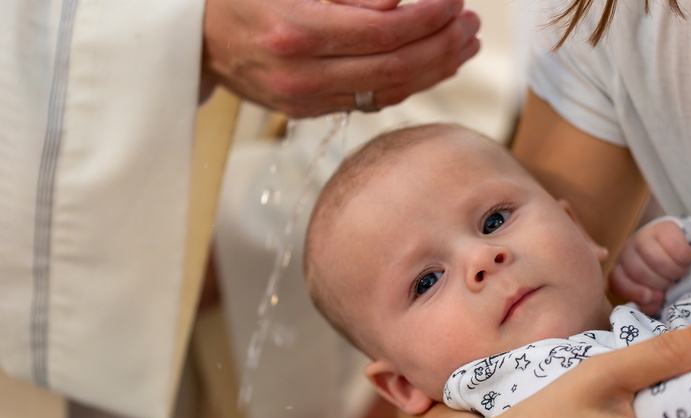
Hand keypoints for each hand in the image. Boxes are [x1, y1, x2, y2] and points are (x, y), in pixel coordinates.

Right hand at [201, 0, 480, 116]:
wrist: (196, 39)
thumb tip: (401, 3)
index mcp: (296, 30)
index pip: (383, 30)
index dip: (427, 17)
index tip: (455, 1)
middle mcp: (301, 73)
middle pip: (393, 67)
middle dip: (441, 46)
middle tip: (472, 26)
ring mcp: (304, 100)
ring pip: (387, 90)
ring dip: (434, 69)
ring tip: (465, 46)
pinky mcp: (307, 112)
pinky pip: (370, 101)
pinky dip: (407, 84)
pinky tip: (433, 67)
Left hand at [609, 219, 690, 313]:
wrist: (684, 249)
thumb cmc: (665, 277)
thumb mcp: (654, 293)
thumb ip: (648, 302)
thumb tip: (651, 304)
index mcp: (620, 270)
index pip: (617, 282)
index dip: (636, 292)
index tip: (653, 297)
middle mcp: (628, 251)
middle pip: (639, 272)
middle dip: (659, 283)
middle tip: (670, 283)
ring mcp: (643, 237)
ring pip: (657, 260)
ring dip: (673, 272)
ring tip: (679, 273)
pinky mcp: (665, 228)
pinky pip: (676, 248)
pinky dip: (684, 259)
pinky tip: (686, 260)